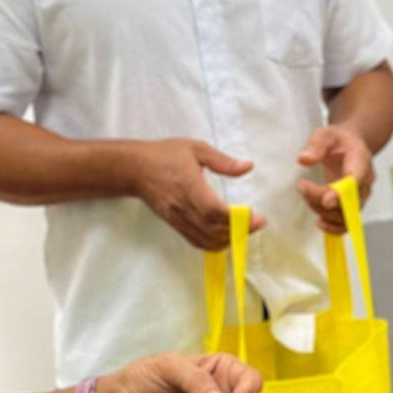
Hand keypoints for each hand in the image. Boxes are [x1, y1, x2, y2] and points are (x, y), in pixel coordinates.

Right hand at [130, 138, 265, 250]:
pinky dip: (214, 243)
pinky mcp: (174, 224)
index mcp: (188, 184)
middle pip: (213, 229)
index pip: (214, 210)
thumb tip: (248, 167)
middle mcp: (182, 206)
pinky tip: (226, 236)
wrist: (135, 169)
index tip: (256, 216)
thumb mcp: (196, 148)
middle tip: (257, 223)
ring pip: (205, 239)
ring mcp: (177, 218)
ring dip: (228, 239)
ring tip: (244, 229)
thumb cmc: (165, 155)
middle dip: (239, 230)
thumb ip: (223, 161)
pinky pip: (196, 241)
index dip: (237, 218)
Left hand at [296, 126, 373, 232]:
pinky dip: (334, 228)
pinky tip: (319, 222)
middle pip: (348, 202)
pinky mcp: (353, 206)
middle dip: (321, 199)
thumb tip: (304, 160)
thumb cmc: (338, 140)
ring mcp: (360, 196)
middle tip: (302, 186)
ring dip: (322, 211)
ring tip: (306, 194)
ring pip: (346, 215)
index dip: (342, 193)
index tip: (325, 200)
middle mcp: (365, 182)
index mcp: (361, 161)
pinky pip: (347, 224)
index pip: (355, 181)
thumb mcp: (325, 133)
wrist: (351, 145)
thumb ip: (316, 144)